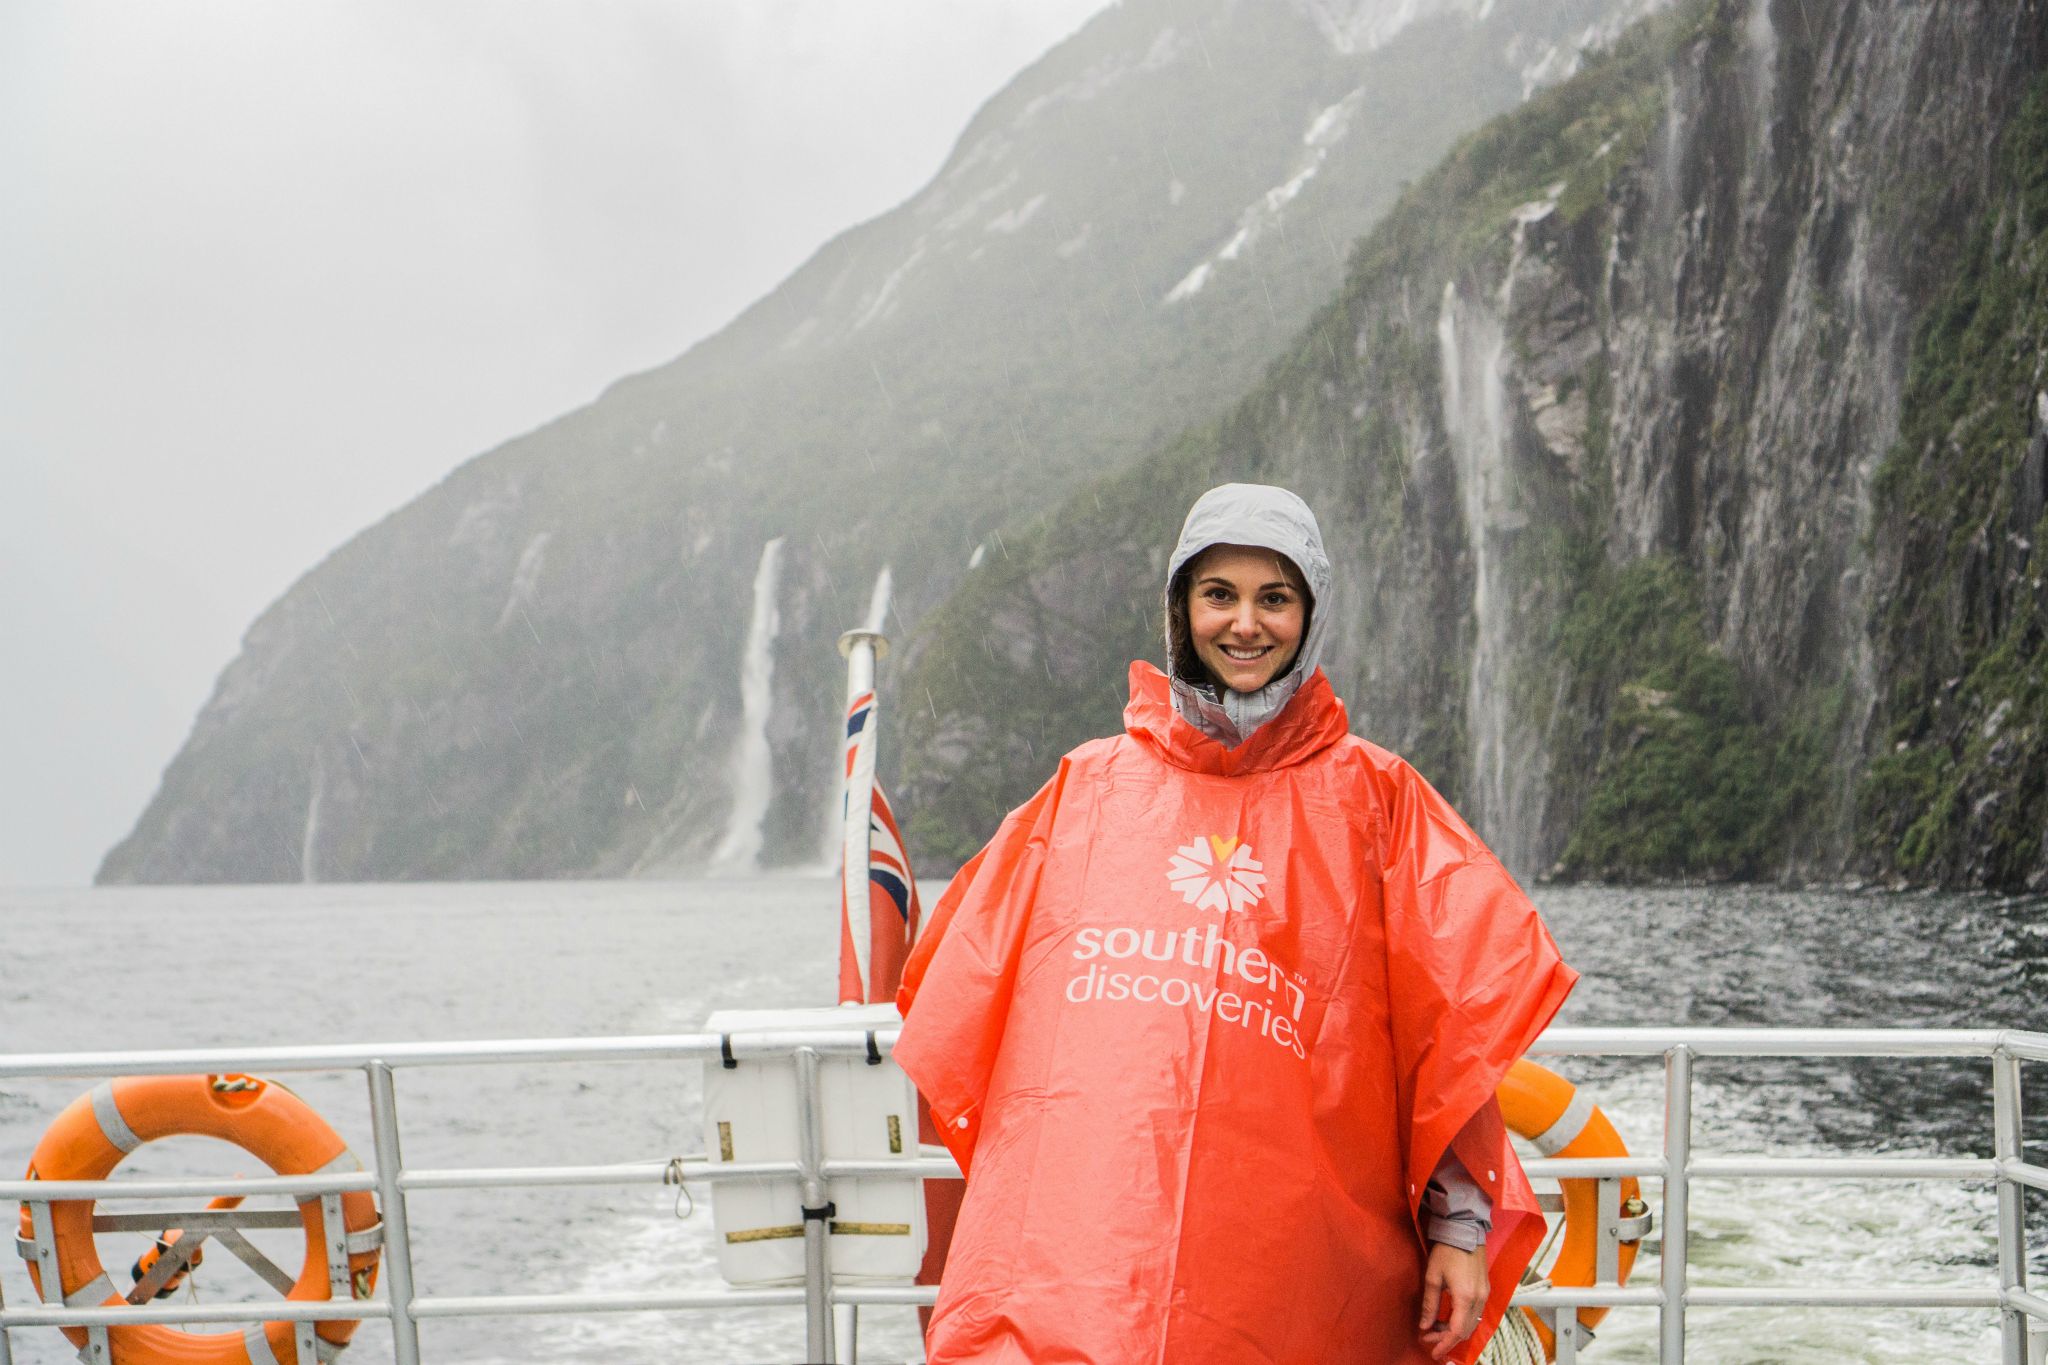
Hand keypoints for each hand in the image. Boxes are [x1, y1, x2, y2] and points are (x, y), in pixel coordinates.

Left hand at [1417, 1241, 1487, 1360]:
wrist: (1465, 1230)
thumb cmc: (1446, 1251)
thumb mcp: (1432, 1277)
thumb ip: (1429, 1304)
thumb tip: (1424, 1326)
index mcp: (1466, 1297)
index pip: (1457, 1331)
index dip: (1445, 1344)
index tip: (1434, 1352)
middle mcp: (1479, 1299)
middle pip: (1466, 1330)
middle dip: (1447, 1338)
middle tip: (1429, 1339)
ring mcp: (1485, 1294)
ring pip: (1472, 1323)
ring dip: (1454, 1330)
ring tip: (1435, 1329)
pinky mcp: (1485, 1289)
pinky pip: (1476, 1314)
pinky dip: (1462, 1321)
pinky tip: (1448, 1318)